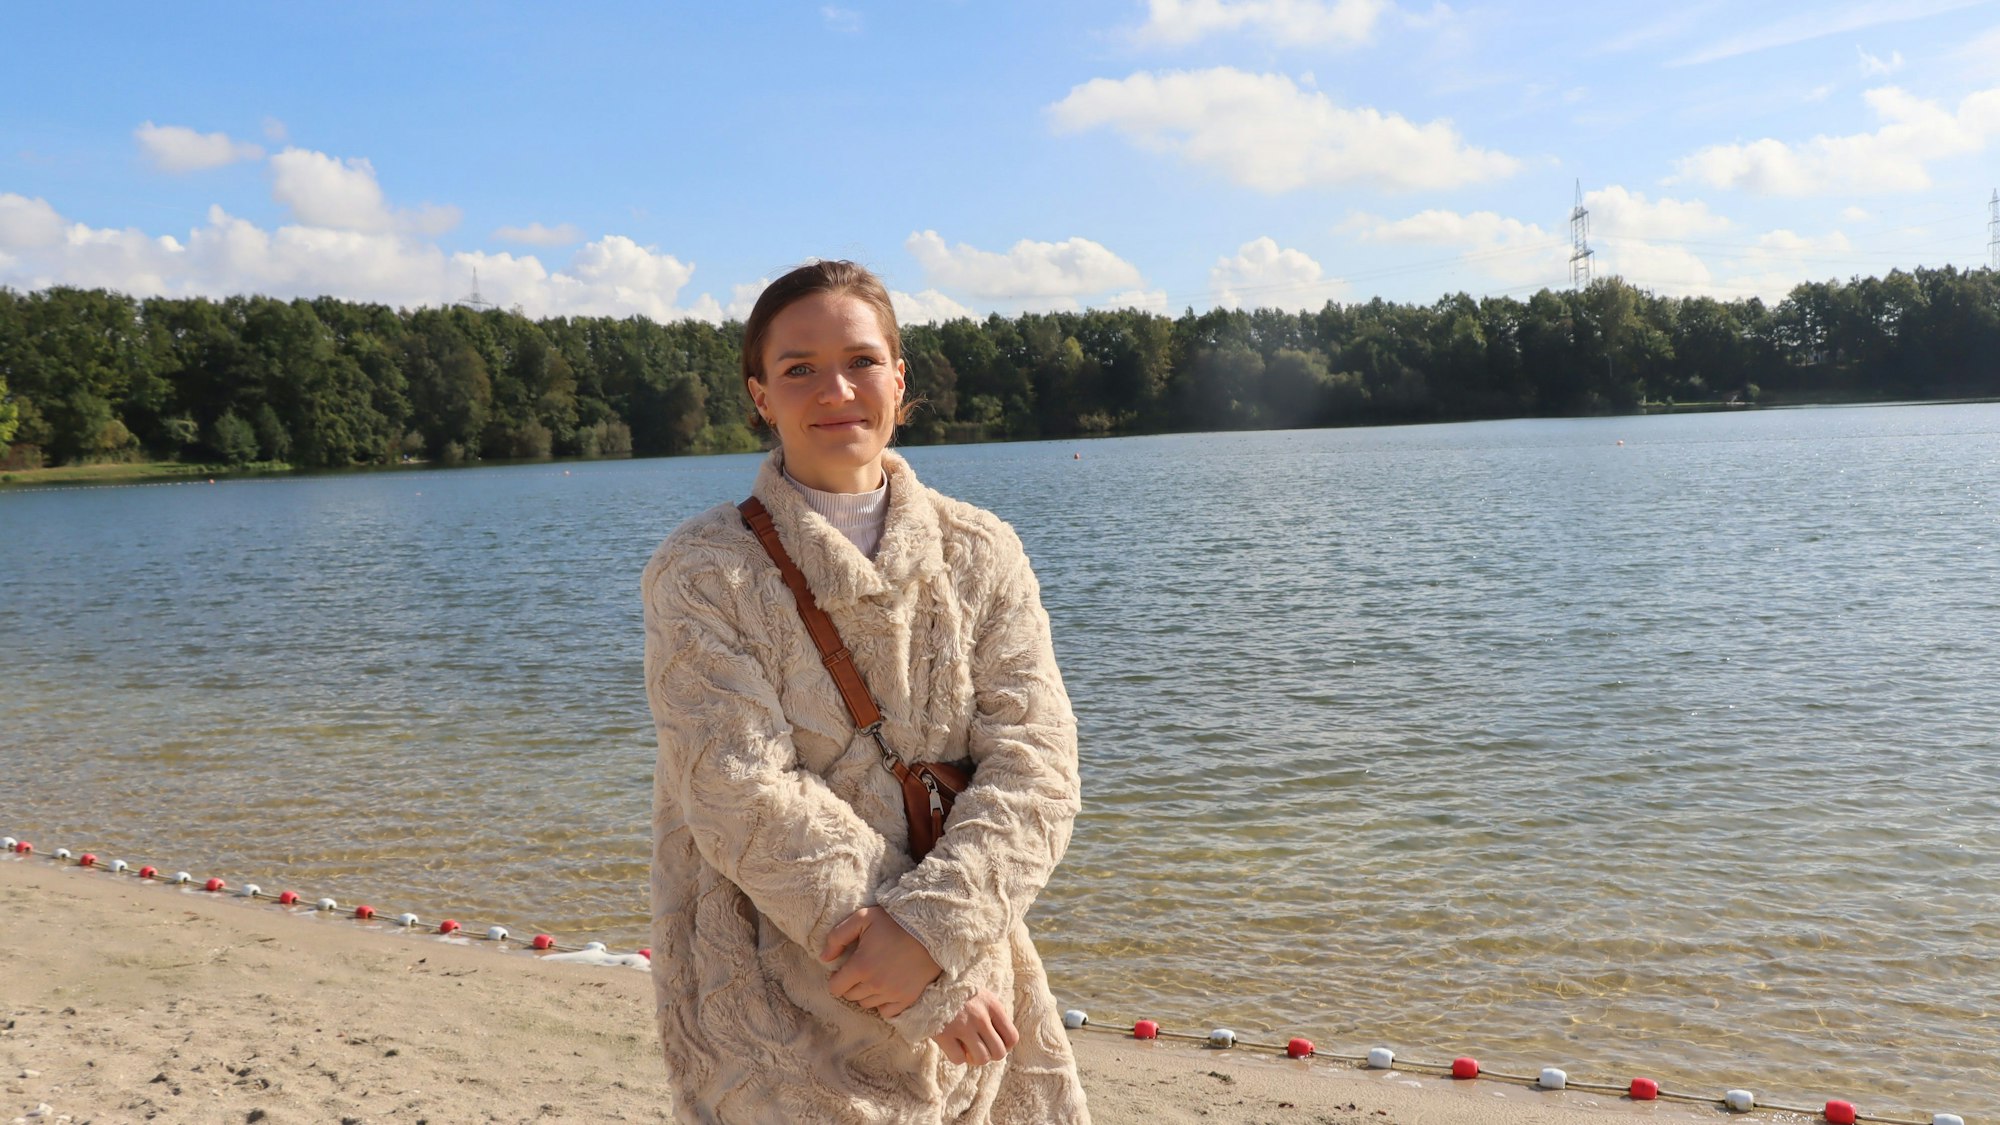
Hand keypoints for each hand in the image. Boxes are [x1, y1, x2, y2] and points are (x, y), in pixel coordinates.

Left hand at [821, 906, 941, 1017]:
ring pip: (866, 1004)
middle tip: (860, 971)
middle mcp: (874, 984)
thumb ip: (838, 937)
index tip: (843, 971)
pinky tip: (886, 989)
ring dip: (866, 994)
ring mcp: (892, 994)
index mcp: (860, 966)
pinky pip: (886, 1012)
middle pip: (851, 996)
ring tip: (874, 977)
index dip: (836, 979)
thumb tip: (824, 958)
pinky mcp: (907, 999)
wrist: (931, 930)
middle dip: (850, 985)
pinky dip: (882, 1004)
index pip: (835, 988)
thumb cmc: (895, 922)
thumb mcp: (862, 918)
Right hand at [931, 989, 1018, 1066]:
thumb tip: (1004, 1042)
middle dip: (990, 1054)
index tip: (994, 1042)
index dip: (1005, 1046)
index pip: (1012, 1037)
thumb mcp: (982, 996)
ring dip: (974, 1058)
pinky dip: (957, 1057)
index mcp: (992, 1005)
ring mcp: (962, 1026)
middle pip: (999, 1052)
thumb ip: (994, 1015)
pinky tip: (953, 1045)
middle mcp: (980, 1016)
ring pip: (981, 1059)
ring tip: (967, 1048)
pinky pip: (959, 1059)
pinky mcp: (944, 1034)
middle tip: (980, 1047)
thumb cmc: (958, 993)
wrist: (927, 983)